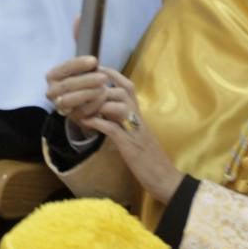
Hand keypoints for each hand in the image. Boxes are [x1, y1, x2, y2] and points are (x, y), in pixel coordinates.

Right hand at [44, 55, 111, 123]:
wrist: (84, 103)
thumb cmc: (83, 82)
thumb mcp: (81, 72)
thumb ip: (85, 67)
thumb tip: (94, 62)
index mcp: (52, 76)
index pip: (64, 68)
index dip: (79, 64)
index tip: (94, 60)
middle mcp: (51, 91)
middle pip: (68, 85)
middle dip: (87, 80)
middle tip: (103, 77)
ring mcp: (60, 106)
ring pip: (71, 100)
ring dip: (89, 93)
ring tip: (104, 88)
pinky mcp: (72, 117)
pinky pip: (82, 110)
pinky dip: (94, 104)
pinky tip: (103, 97)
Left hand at [75, 69, 183, 202]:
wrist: (166, 180)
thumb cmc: (150, 160)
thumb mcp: (135, 136)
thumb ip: (123, 122)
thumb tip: (104, 112)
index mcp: (139, 116)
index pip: (129, 87)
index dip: (113, 76)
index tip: (97, 68)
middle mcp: (138, 119)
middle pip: (121, 92)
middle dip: (99, 89)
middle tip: (82, 90)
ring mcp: (135, 131)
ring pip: (117, 105)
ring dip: (97, 104)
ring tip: (81, 107)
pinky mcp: (130, 146)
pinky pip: (112, 128)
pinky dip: (97, 123)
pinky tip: (85, 122)